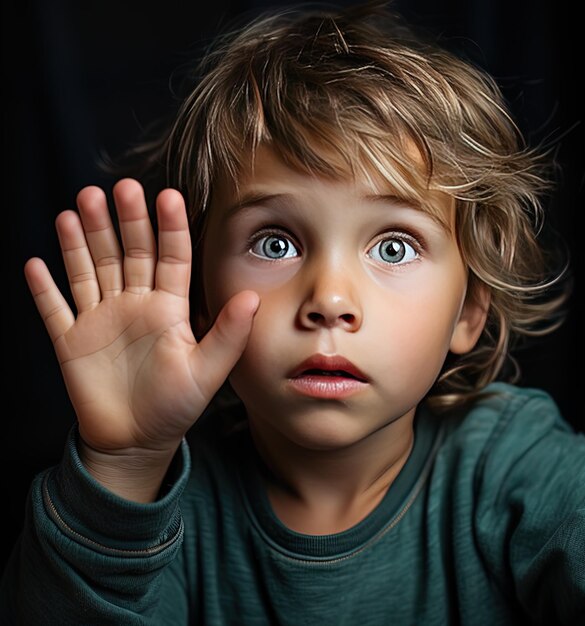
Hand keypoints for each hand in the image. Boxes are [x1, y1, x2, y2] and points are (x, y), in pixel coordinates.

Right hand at [24, 179, 257, 486]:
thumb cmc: (176, 406)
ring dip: (82, 240)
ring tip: (78, 207)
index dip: (170, 228)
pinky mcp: (71, 341)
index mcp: (168, 308)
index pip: (171, 258)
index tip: (169, 196)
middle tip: (120, 188)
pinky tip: (35, 263)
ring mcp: (100, 320)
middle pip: (128, 253)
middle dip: (124, 221)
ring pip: (90, 270)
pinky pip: (55, 309)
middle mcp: (134, 305)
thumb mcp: (208, 371)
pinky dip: (44, 289)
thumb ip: (229, 334)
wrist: (137, 440)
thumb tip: (253, 296)